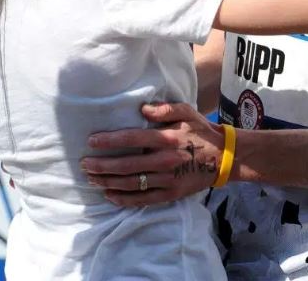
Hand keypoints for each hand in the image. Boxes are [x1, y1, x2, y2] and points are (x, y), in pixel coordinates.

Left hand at [81, 103, 224, 206]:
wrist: (224, 157)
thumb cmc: (201, 131)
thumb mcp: (187, 112)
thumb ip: (165, 109)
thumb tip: (142, 108)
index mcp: (167, 138)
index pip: (132, 139)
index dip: (110, 141)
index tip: (91, 142)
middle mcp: (165, 159)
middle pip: (126, 164)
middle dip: (102, 165)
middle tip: (84, 164)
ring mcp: (168, 179)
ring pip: (131, 183)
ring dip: (108, 182)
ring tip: (92, 178)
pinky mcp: (171, 194)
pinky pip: (143, 199)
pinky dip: (124, 199)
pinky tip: (110, 195)